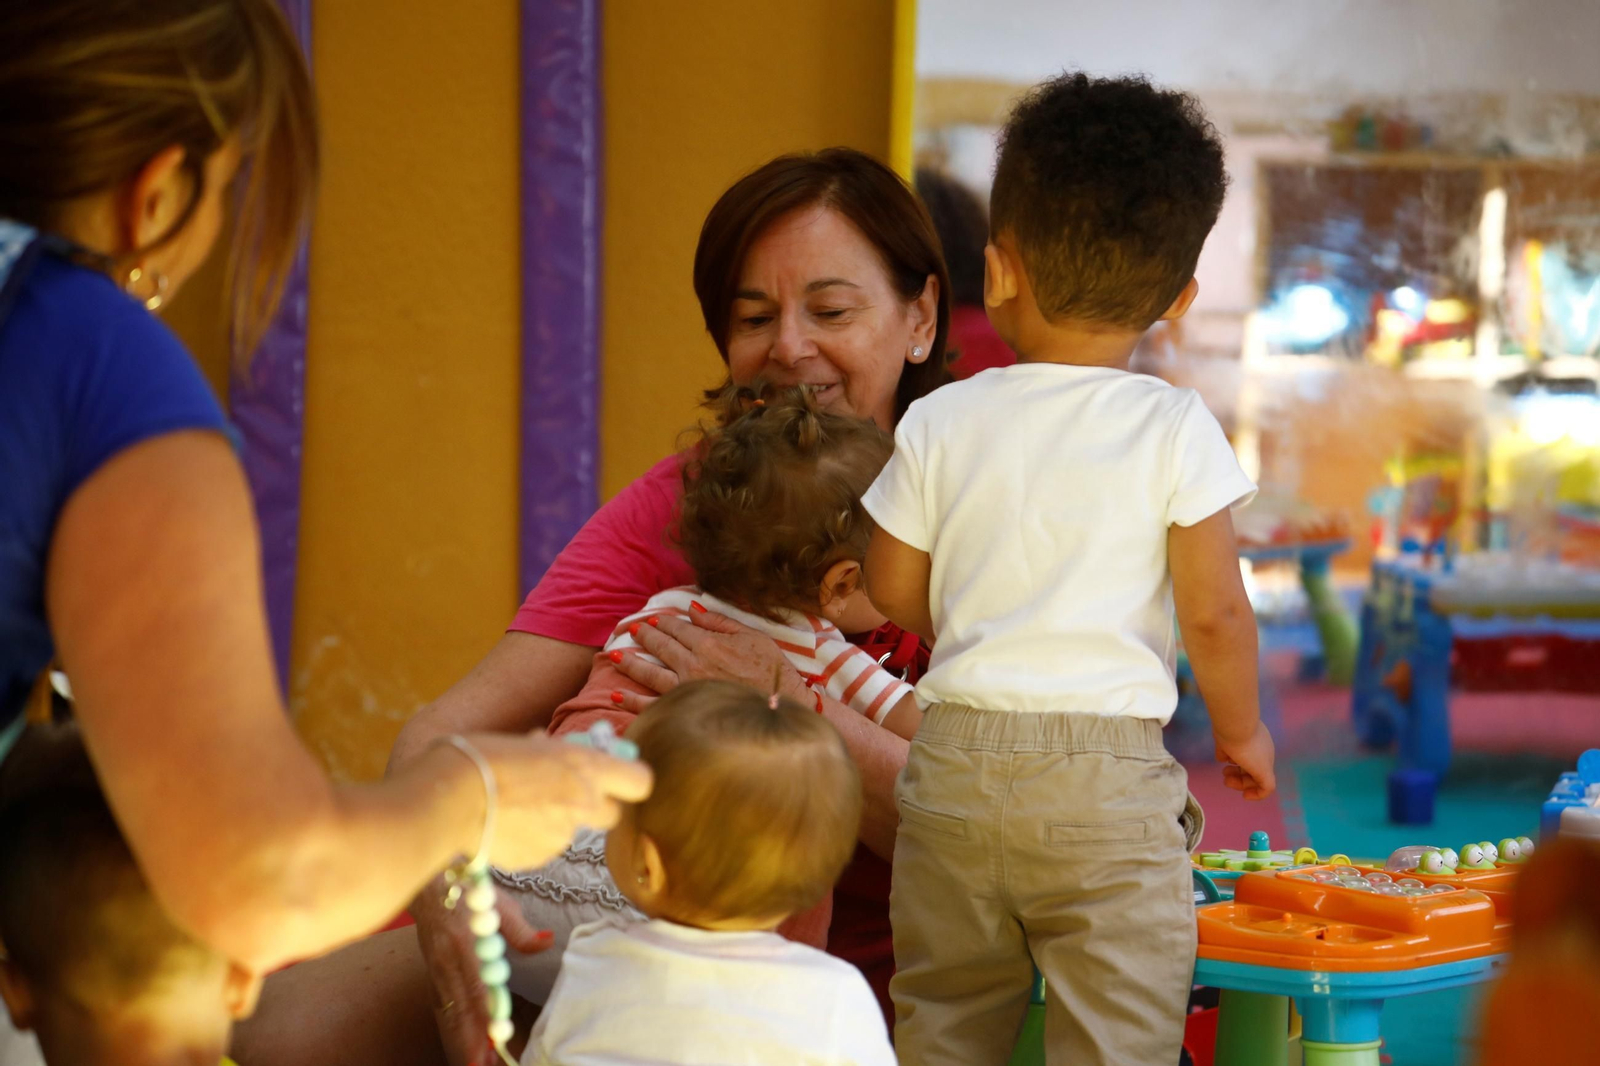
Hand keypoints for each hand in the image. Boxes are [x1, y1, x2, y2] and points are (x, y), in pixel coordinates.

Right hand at [414, 880, 552, 1064]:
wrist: (428, 886)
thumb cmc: (470, 892)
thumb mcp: (500, 903)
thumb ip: (521, 930)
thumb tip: (547, 941)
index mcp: (465, 941)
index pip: (477, 984)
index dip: (486, 1013)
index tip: (497, 1036)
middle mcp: (447, 962)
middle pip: (460, 1009)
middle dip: (472, 1042)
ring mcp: (436, 972)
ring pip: (450, 1016)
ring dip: (463, 1044)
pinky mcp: (432, 978)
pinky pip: (443, 1012)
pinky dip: (454, 1033)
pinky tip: (465, 1050)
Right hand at [455, 732, 652, 871]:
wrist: (449, 798)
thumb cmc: (483, 757)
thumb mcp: (527, 743)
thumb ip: (551, 752)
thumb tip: (551, 749)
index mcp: (586, 767)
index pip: (640, 781)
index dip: (628, 780)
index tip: (615, 776)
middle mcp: (583, 804)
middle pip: (612, 814)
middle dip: (594, 806)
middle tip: (565, 792)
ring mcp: (562, 836)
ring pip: (572, 831)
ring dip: (555, 820)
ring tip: (517, 805)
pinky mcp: (539, 859)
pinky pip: (544, 848)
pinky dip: (531, 838)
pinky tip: (505, 823)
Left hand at [612, 607, 807, 702]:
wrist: (783, 707)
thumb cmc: (773, 671)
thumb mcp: (752, 636)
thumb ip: (719, 621)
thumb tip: (693, 606)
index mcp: (708, 643)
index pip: (677, 628)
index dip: (663, 621)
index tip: (652, 618)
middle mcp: (692, 664)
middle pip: (660, 645)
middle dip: (643, 635)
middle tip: (630, 629)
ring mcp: (686, 689)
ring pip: (648, 672)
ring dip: (628, 662)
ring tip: (612, 655)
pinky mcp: (685, 710)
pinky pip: (652, 706)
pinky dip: (631, 702)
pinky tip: (615, 696)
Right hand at [1214, 722, 1275, 800]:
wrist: (1236, 724)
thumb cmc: (1229, 729)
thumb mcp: (1224, 740)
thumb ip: (1224, 750)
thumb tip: (1223, 758)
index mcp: (1255, 741)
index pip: (1249, 757)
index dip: (1238, 765)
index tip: (1226, 767)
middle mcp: (1263, 750)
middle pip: (1252, 768)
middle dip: (1237, 775)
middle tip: (1225, 776)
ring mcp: (1265, 760)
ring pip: (1256, 777)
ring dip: (1241, 783)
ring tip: (1227, 779)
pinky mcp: (1266, 772)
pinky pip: (1266, 788)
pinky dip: (1257, 794)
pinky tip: (1246, 796)